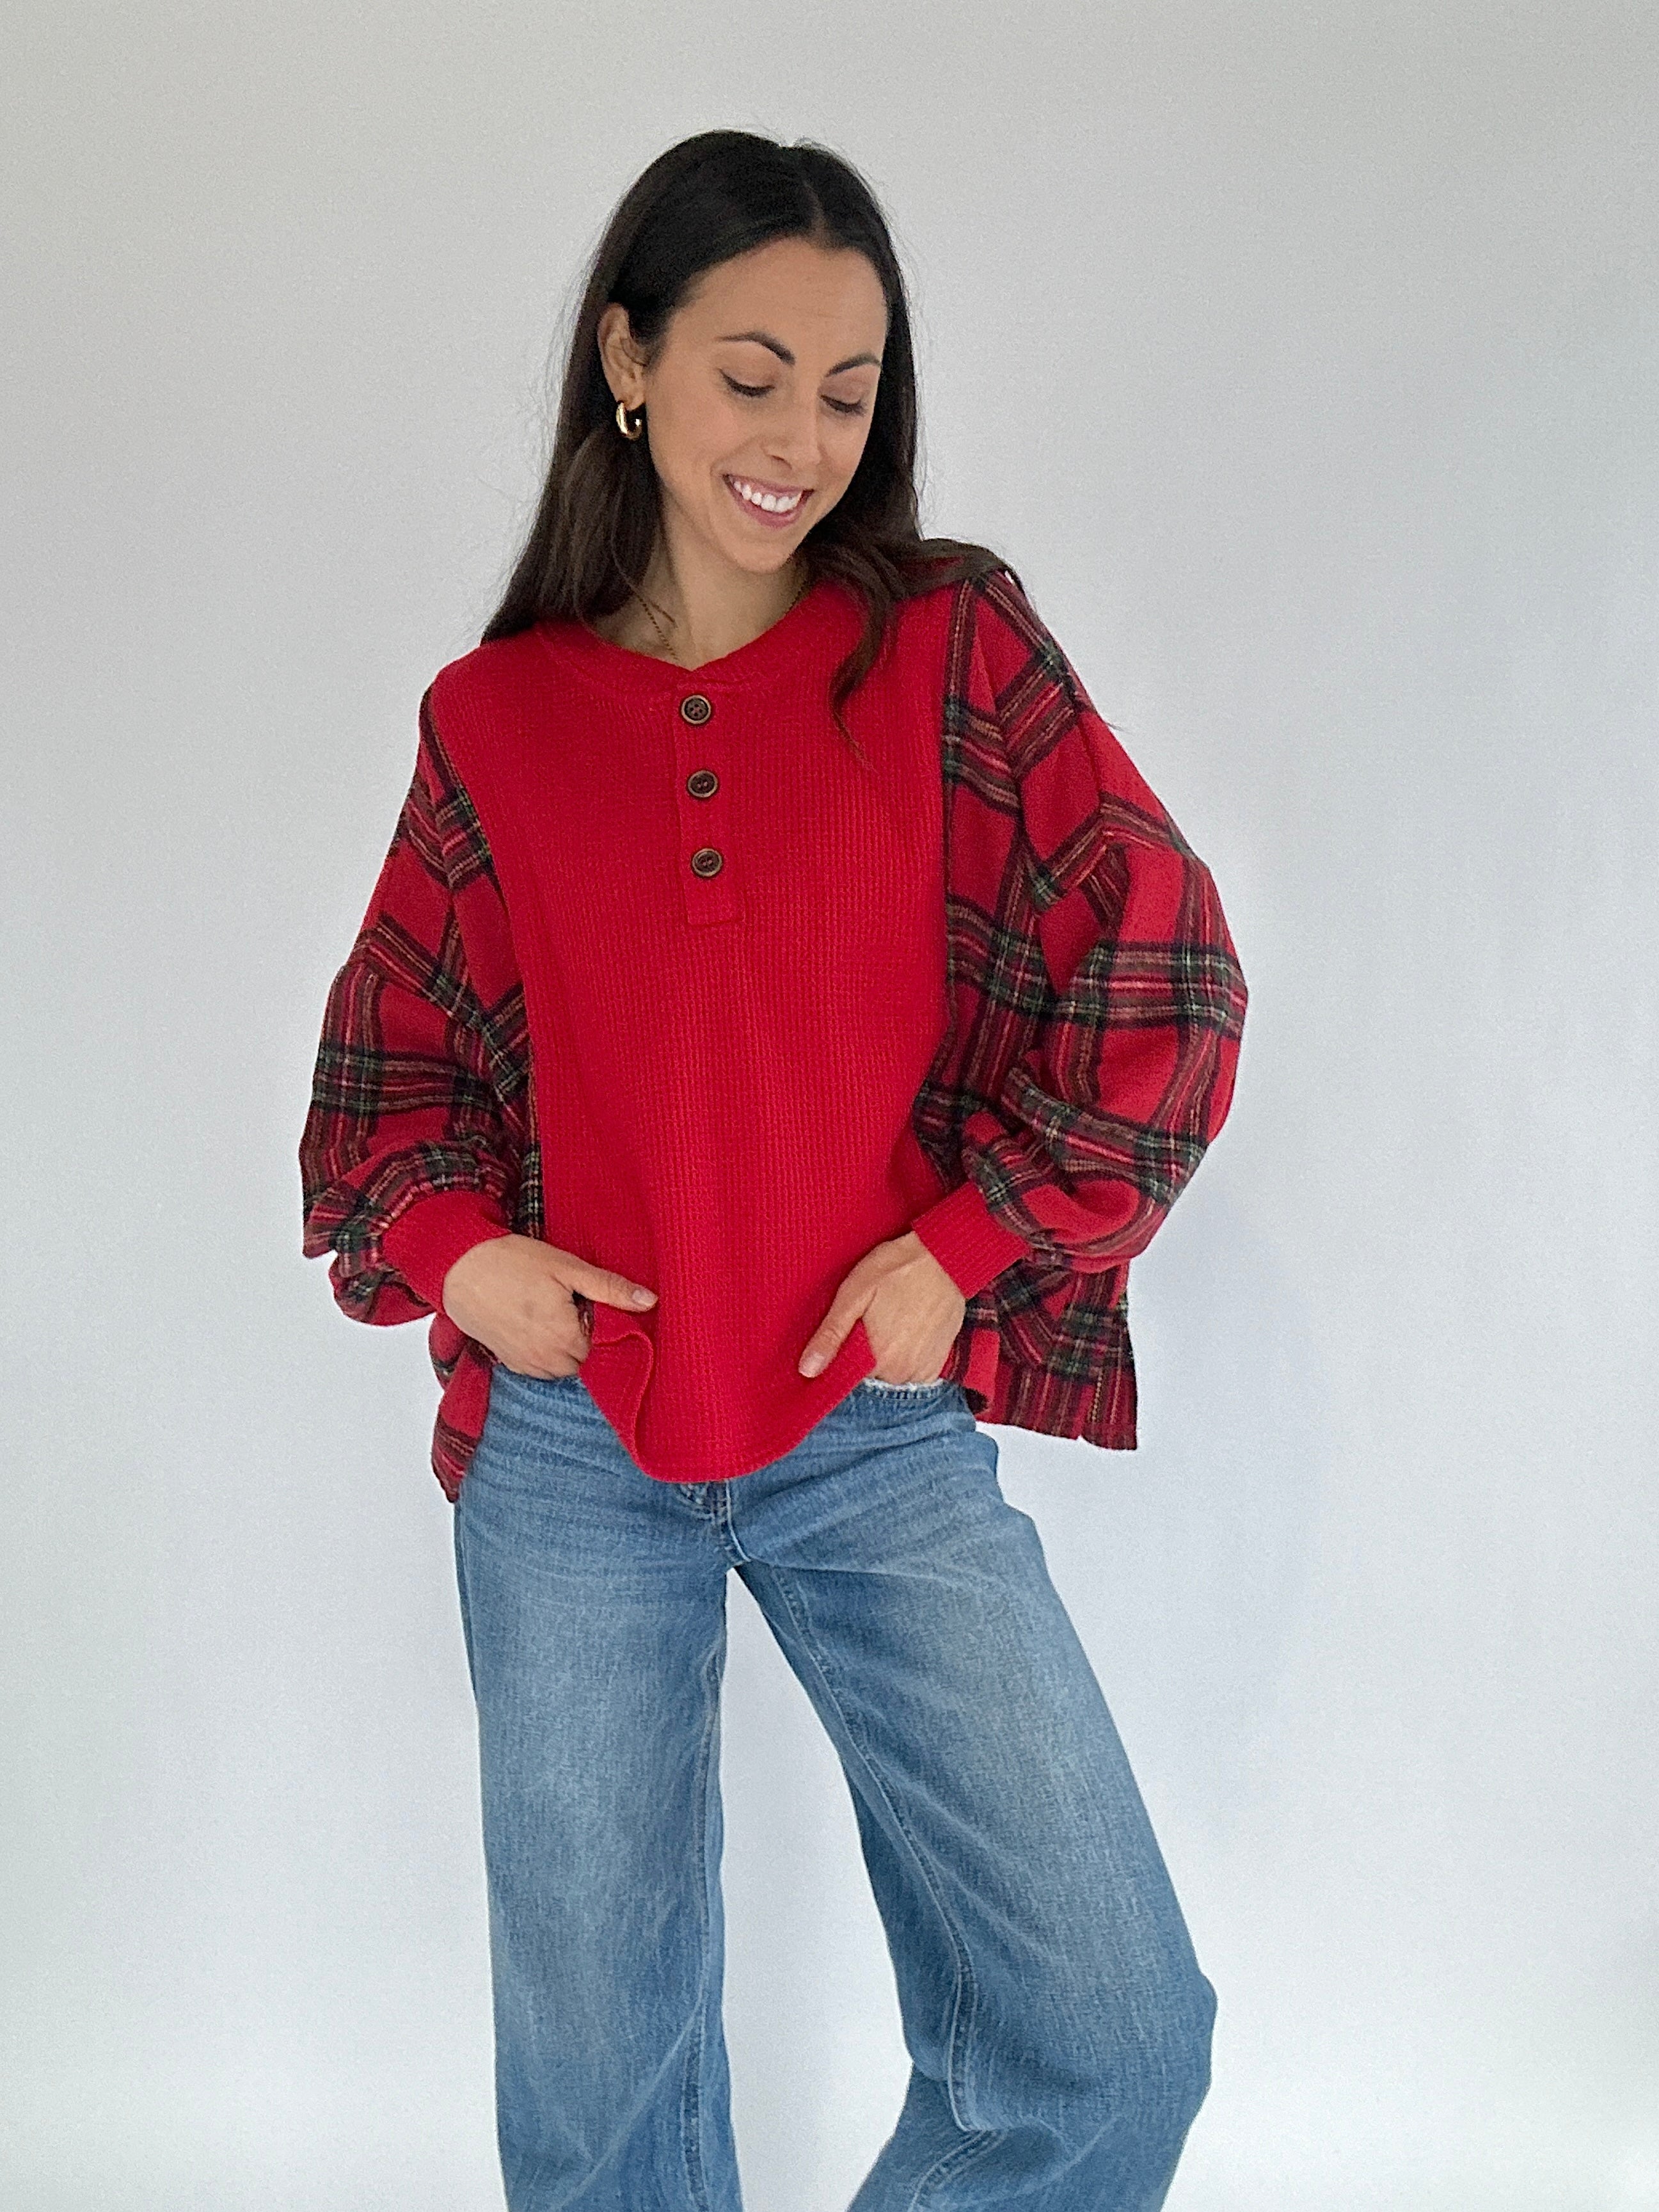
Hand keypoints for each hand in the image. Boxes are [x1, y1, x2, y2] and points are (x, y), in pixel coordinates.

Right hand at [440, 1234, 656, 1377]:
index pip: (606, 1349)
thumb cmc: (514, 1262)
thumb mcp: (568, 1268)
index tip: (593, 1304)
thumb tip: (650, 1301)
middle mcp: (546, 1360)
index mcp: (566, 1339)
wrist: (458, 1266)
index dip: (604, 1326)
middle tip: (572, 1304)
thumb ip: (610, 1288)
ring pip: (563, 1368)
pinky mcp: (508, 1362)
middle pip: (585, 1361)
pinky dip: (544, 1351)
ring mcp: (525, 1364)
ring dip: (565, 1347)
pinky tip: (537, 1322)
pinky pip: (539, 1368)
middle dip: (585, 1337)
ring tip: (553, 1312)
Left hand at [798, 1231, 964, 1381]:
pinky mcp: (938, 1364)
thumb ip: (830, 1334)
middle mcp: (902, 1375)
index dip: (841, 1355)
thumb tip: (807, 1369)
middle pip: (869, 1377)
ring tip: (890, 1322)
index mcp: (878, 1361)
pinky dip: (906, 1357)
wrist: (946, 1256)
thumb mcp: (854, 1293)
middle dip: (864, 1354)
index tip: (847, 1332)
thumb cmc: (896, 1268)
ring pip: (890, 1375)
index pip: (845, 1376)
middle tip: (871, 1320)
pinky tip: (906, 1330)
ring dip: (886, 1356)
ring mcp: (924, 1372)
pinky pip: (912, 1372)